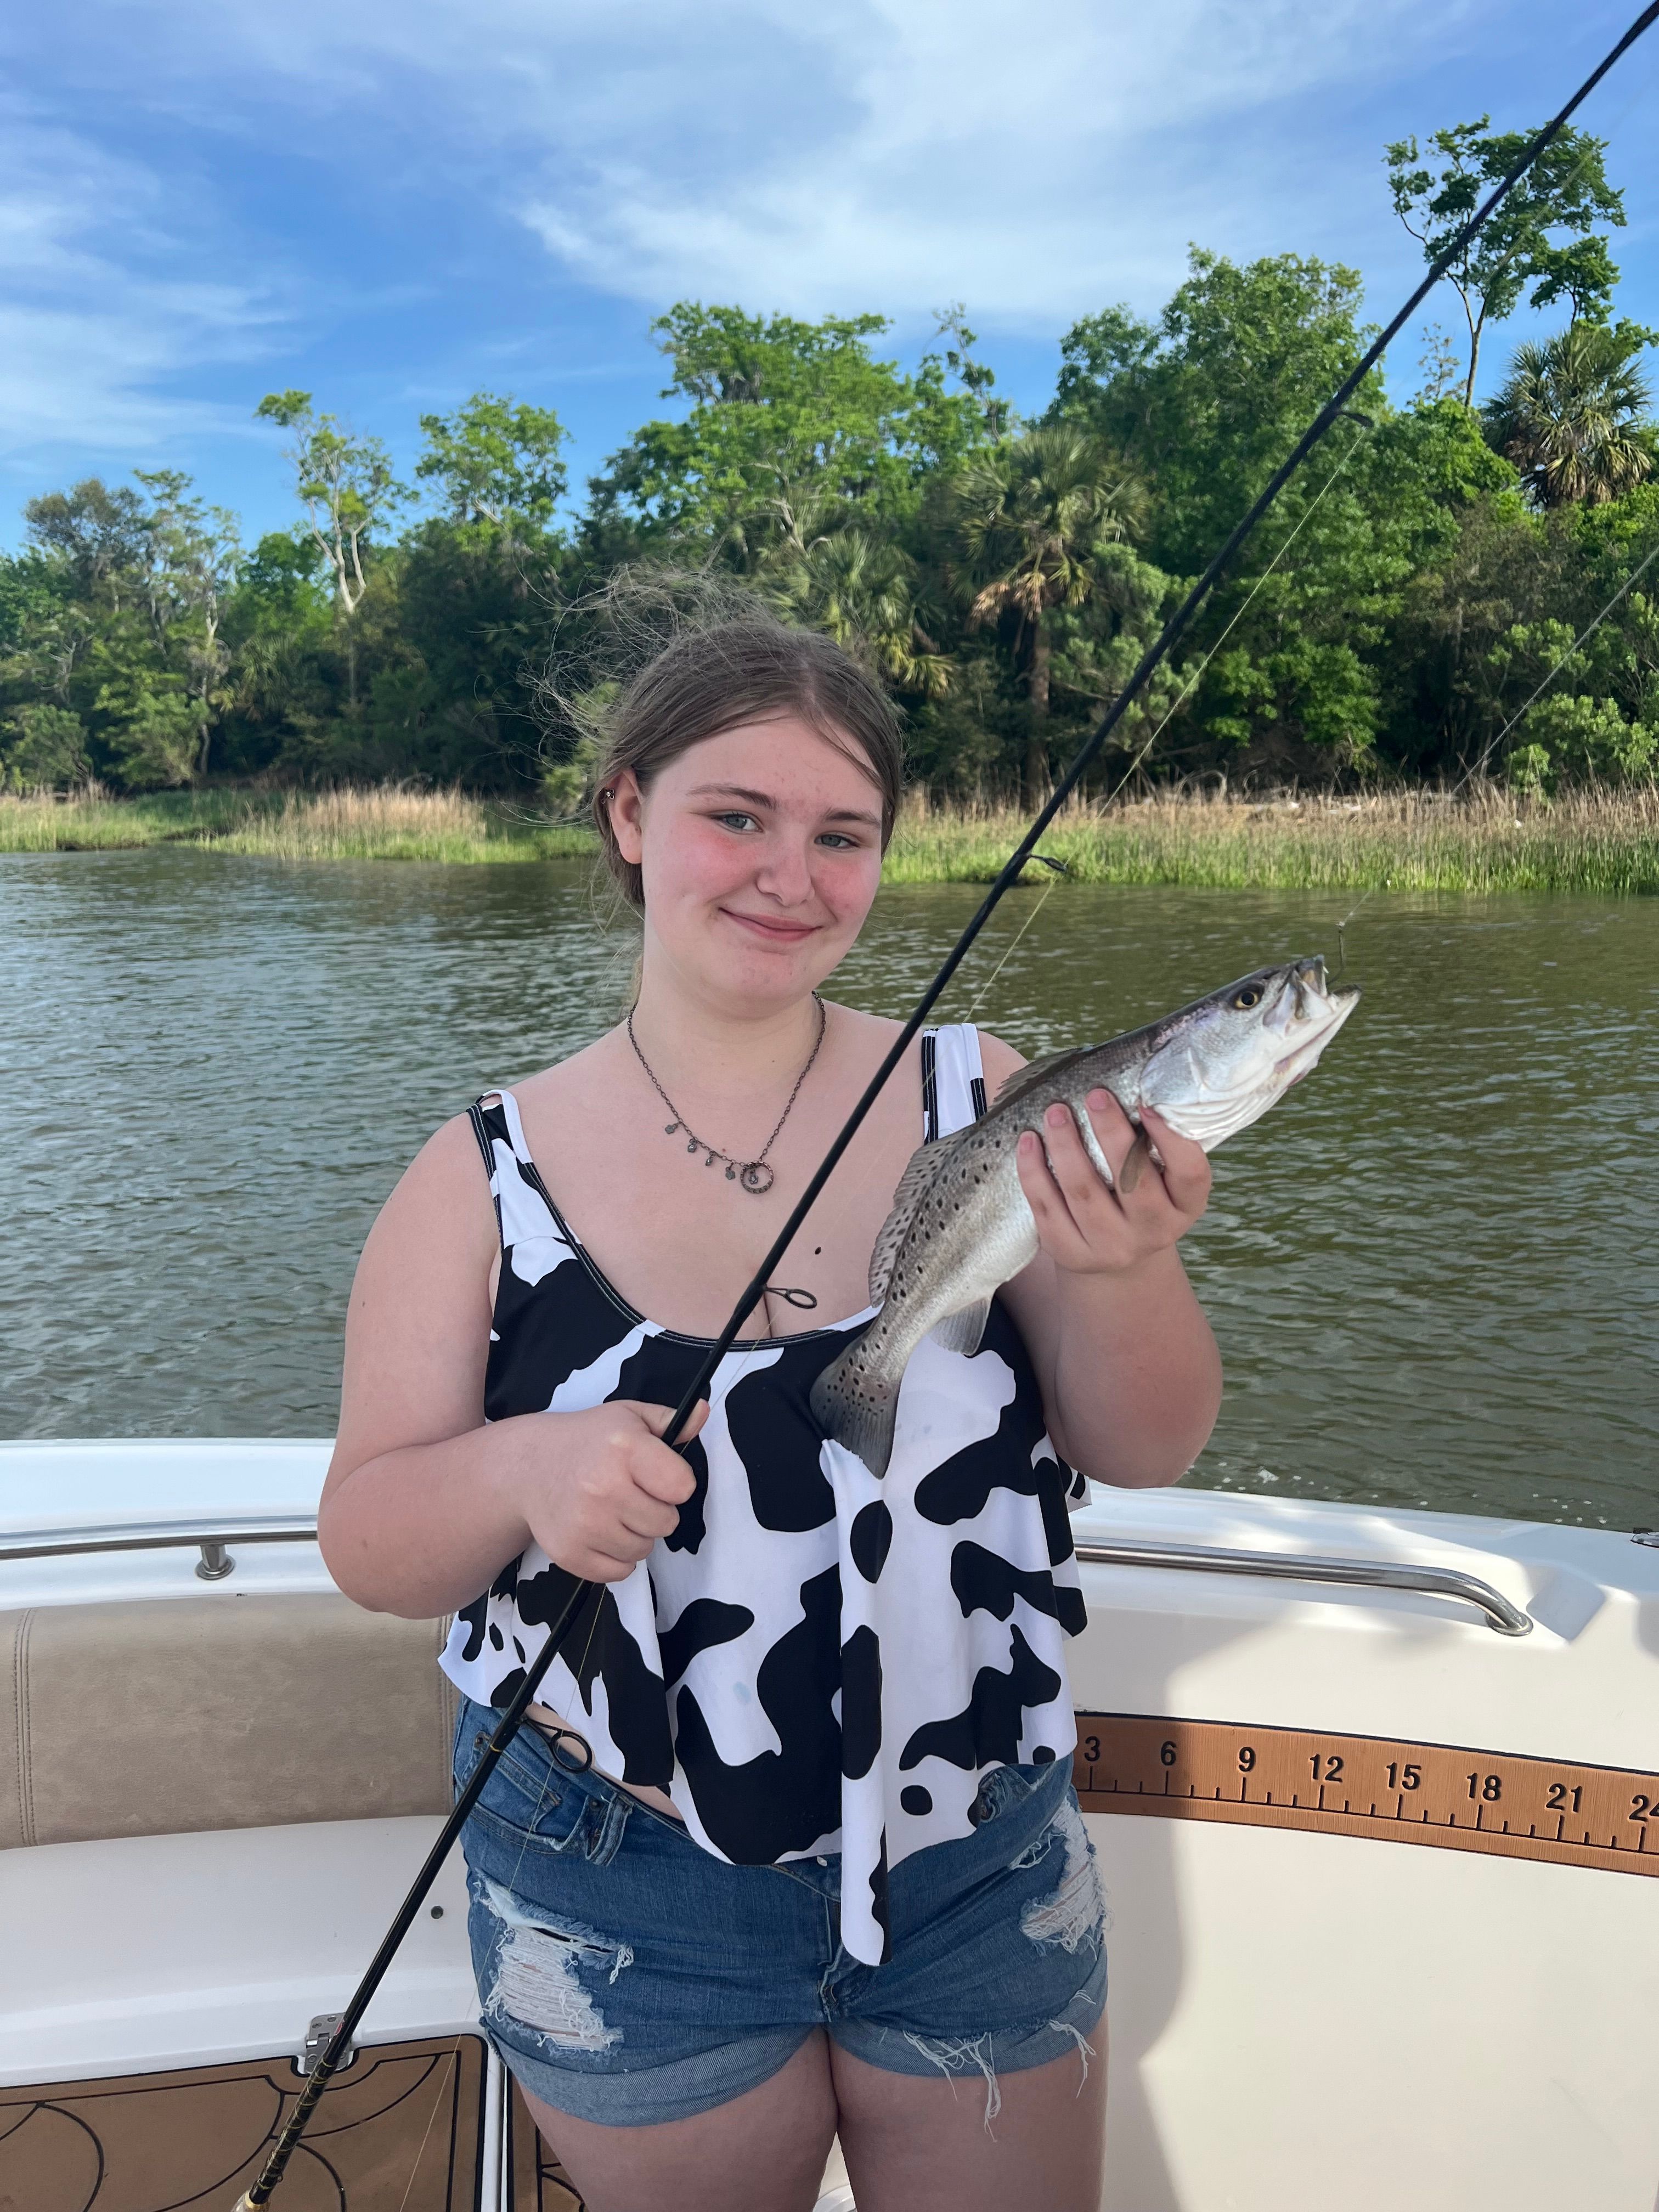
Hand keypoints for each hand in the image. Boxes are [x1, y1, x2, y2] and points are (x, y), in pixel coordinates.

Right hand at [514, 1399, 707, 1583]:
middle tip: (631, 1493)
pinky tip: (600, 1530)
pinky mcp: (570, 1553)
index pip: (682, 1487)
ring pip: (644, 1549)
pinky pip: (619, 1571)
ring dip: (636, 1534)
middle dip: (656, 1510)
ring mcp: (584, 1524)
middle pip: (666, 1523)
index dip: (675, 1482)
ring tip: (613, 1510)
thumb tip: (703, 1413)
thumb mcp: (628, 1417)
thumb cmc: (587, 1441)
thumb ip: (671, 1420)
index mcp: (624, 1447)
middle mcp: (603, 1487)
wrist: (529, 1467)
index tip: (657, 1475)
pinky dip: (616, 1557)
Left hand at [1016, 1093, 1209, 1276]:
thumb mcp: (1163, 1176)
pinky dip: (1034, 1171)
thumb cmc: (1140, 1194)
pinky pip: (1047, 1208)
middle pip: (1132, 1181)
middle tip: (1095, 1095)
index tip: (1147, 1104)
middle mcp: (1154, 1230)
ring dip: (1065, 1146)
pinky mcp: (1071, 1252)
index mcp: (1185, 1205)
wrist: (1117, 1257)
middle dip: (1111, 1133)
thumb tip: (1134, 1078)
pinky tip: (1028, 1142)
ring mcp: (1111, 1247)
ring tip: (1055, 1111)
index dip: (1171, 1139)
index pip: (1190, 1173)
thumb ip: (1153, 1140)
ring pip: (1083, 1192)